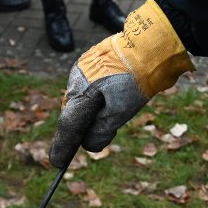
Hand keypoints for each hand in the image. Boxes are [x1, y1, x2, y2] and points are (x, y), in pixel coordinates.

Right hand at [49, 0, 193, 168]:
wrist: (151, 44)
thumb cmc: (136, 79)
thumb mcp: (120, 112)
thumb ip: (100, 131)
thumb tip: (88, 144)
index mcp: (81, 93)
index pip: (68, 125)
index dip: (62, 146)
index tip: (57, 163)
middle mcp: (76, 80)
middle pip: (73, 114)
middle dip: (80, 130)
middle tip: (88, 142)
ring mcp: (82, 70)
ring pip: (82, 102)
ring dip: (92, 115)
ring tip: (113, 113)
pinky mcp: (92, 64)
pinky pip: (89, 90)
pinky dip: (96, 101)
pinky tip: (111, 100)